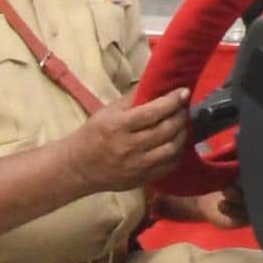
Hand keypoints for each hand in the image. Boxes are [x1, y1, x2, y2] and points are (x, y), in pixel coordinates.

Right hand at [62, 91, 190, 200]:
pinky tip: (177, 143)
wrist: (78, 167)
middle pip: (166, 130)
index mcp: (118, 126)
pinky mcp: (141, 179)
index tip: (184, 92)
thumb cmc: (93, 134)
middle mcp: (129, 147)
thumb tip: (158, 83)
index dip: (173, 101)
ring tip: (183, 124)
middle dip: (181, 115)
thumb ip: (133, 98)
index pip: (153, 112)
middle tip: (185, 107)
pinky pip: (169, 166)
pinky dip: (178, 153)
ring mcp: (136, 166)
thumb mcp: (108, 111)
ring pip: (172, 148)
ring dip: (183, 133)